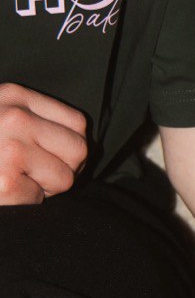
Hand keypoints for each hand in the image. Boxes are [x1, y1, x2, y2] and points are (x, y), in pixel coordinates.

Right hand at [0, 83, 87, 203]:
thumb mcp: (1, 117)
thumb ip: (34, 120)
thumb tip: (83, 144)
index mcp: (14, 96)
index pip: (78, 123)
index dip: (70, 146)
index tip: (51, 155)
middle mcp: (14, 117)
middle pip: (79, 150)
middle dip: (64, 169)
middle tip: (35, 173)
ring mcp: (10, 148)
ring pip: (65, 178)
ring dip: (45, 187)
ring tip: (16, 178)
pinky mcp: (6, 181)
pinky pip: (39, 199)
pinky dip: (24, 201)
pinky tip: (2, 190)